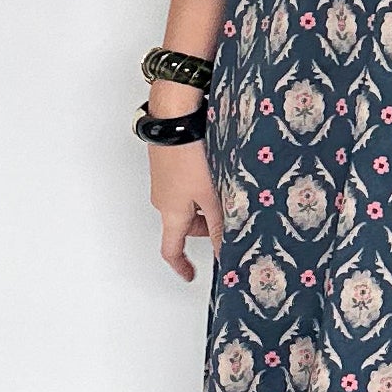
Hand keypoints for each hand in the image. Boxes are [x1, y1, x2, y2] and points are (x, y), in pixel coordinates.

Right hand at [146, 83, 222, 281]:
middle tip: (228, 220)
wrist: (173, 116)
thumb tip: (226, 254)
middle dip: (206, 227)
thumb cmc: (188, 155)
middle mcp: (163, 199)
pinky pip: (184, 185)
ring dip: (205, 203)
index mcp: (171, 213)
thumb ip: (221, 226)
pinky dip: (200, 186)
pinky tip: (216, 173)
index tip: (190, 275)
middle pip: (184, 225)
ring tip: (226, 191)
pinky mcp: (168, 164)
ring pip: (187, 203)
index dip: (181, 265)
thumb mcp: (211, 197)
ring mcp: (164, 180)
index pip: (171, 249)